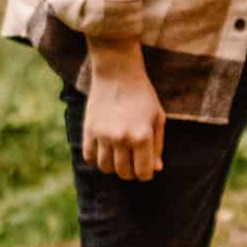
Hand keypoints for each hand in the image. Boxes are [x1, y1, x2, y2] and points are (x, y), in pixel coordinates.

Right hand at [83, 42, 165, 179]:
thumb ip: (157, 146)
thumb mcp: (157, 118)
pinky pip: (89, 158)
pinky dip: (97, 160)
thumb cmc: (142, 95)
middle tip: (133, 162)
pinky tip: (105, 151)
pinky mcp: (88, 130)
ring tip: (119, 156)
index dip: (146, 173)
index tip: (146, 168)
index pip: (144, 172)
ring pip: (106, 168)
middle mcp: (122, 138)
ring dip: (114, 167)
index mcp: (142, 136)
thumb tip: (156, 169)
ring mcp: (103, 135)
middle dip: (131, 172)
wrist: (117, 74)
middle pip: (124, 172)